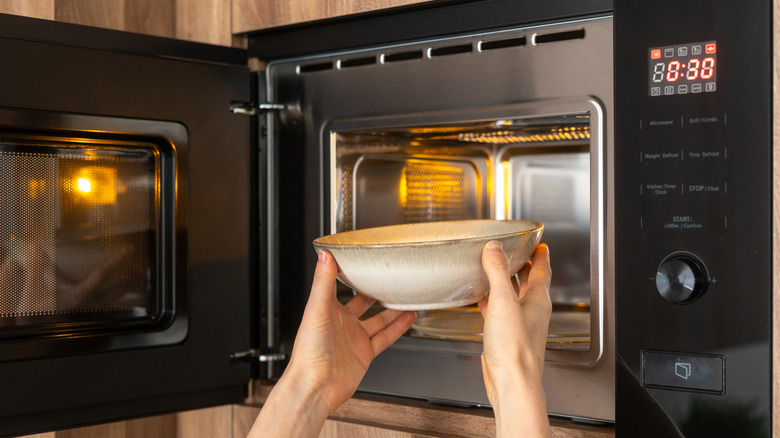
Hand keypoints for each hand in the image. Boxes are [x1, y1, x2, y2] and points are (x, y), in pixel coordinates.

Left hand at [250, 250, 416, 437]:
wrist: (315, 386)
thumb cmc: (308, 352)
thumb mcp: (317, 309)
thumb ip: (322, 282)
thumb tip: (324, 255)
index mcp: (326, 310)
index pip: (339, 286)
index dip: (349, 273)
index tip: (361, 260)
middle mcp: (341, 323)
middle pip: (362, 303)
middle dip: (374, 291)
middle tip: (388, 278)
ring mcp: (354, 339)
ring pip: (378, 320)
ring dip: (392, 309)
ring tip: (406, 296)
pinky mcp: (365, 354)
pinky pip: (385, 337)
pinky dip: (398, 328)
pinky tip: (408, 318)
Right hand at [479, 241, 551, 436]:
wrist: (512, 382)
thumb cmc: (515, 348)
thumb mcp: (503, 301)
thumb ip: (497, 272)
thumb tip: (494, 249)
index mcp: (538, 300)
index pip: (542, 270)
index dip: (540, 254)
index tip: (538, 243)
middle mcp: (532, 311)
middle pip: (529, 282)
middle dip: (522, 266)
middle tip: (514, 253)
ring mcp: (520, 324)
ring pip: (514, 297)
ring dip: (506, 283)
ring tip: (495, 272)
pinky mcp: (507, 337)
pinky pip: (500, 312)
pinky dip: (493, 302)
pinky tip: (482, 302)